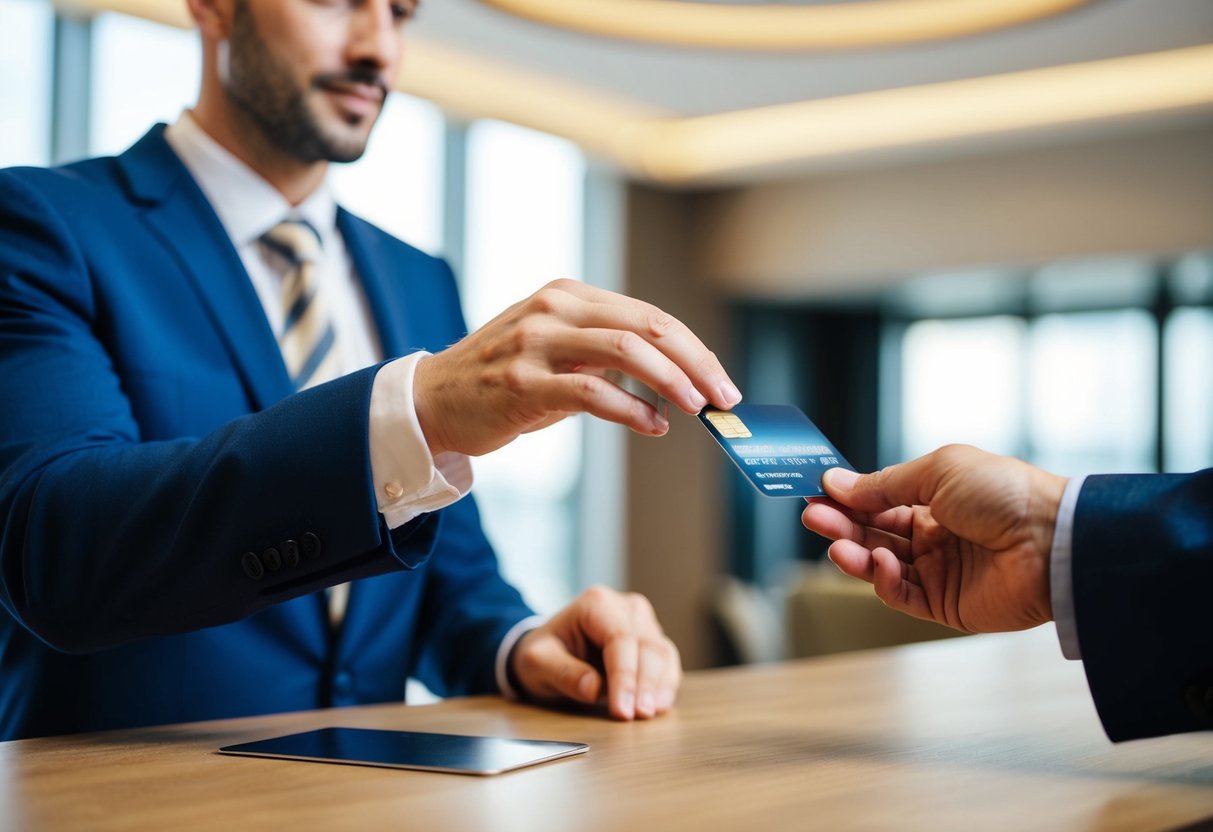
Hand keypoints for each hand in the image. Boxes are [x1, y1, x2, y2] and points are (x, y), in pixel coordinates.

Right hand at [413, 279, 740, 456]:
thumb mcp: (557, 352)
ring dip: (672, 381)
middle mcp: (555, 307)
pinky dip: (630, 409)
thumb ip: (607, 358)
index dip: (693, 349)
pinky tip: (653, 424)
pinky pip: (590, 391)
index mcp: (569, 295)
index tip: (721, 381)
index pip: (649, 315)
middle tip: (724, 398)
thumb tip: (673, 385)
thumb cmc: (501, 379)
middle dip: (696, 363)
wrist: (432, 400)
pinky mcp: (521, 381)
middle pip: (647, 326)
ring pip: (625, 350)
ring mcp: (536, 341)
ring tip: (697, 408)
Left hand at [509, 586, 681, 719]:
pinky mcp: (651, 641)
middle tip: (638, 716)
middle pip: (647, 645)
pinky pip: (667, 662)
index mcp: (596, 603)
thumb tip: (593, 688)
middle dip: (645, 684)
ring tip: (650, 714)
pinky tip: (659, 706)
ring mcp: (642, 623)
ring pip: (663, 653)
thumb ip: (562, 672)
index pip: (620, 638)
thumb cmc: (543, 652)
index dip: (624, 676)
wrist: (549, 651)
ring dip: (659, 686)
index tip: (621, 709)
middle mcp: (626, 607)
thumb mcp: (536, 661)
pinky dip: (666, 685)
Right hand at [801, 445, 1066, 633]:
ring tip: (834, 543)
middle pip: (874, 531)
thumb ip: (884, 483)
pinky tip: (878, 561)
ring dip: (854, 552)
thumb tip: (836, 482)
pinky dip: (882, 580)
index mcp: (936, 498)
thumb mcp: (937, 471)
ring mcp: (939, 570)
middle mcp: (935, 534)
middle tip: (812, 517)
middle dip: (841, 523)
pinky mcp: (945, 605)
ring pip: (880, 564)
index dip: (848, 497)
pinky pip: (901, 594)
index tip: (816, 492)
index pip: (879, 500)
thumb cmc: (1004, 494)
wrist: (1052, 542)